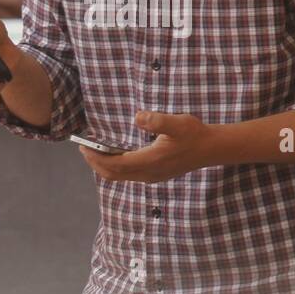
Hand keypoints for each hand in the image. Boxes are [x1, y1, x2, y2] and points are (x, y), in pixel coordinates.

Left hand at [77, 111, 215, 182]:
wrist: (211, 149)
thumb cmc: (194, 134)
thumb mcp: (177, 123)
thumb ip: (157, 120)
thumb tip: (138, 117)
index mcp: (150, 161)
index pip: (115, 164)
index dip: (96, 157)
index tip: (83, 146)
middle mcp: (148, 173)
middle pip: (113, 174)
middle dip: (95, 163)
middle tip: (83, 149)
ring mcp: (152, 176)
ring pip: (120, 176)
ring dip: (105, 166)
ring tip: (95, 152)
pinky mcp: (155, 175)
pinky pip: (129, 175)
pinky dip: (116, 167)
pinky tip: (115, 155)